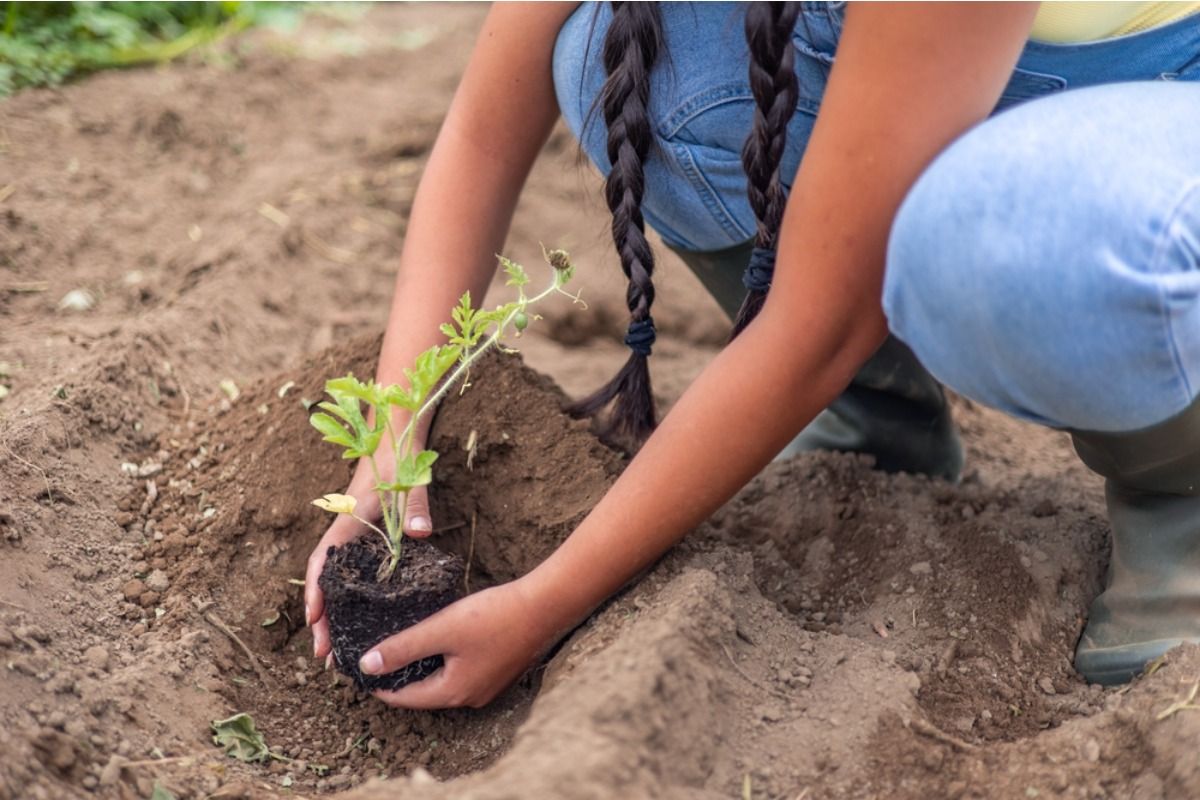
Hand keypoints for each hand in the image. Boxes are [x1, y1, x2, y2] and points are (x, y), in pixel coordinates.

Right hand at [305, 463, 434, 659]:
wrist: (392, 435)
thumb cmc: (398, 458)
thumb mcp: (408, 481)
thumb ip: (414, 507)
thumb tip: (419, 534)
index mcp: (349, 522)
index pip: (324, 562)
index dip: (317, 592)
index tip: (314, 620)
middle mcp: (345, 532)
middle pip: (325, 581)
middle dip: (321, 618)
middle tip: (323, 654)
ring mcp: (354, 536)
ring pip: (335, 581)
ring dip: (331, 614)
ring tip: (333, 648)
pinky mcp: (365, 537)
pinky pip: (350, 573)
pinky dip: (345, 599)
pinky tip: (355, 620)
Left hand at [360, 579, 552, 708]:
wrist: (544, 607)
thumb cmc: (494, 617)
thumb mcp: (442, 629)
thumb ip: (404, 647)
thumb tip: (367, 665)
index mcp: (453, 692)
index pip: (404, 698)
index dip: (379, 685)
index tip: (359, 670)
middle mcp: (470, 697)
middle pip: (423, 692)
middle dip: (399, 676)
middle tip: (377, 657)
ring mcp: (486, 686)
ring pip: (443, 681)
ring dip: (422, 668)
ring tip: (402, 647)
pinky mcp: (497, 670)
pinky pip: (460, 672)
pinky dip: (443, 661)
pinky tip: (438, 641)